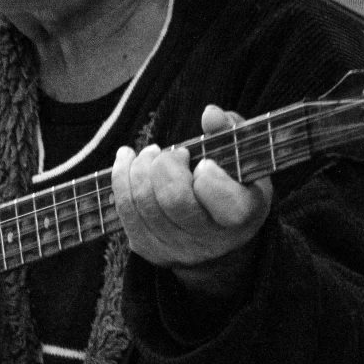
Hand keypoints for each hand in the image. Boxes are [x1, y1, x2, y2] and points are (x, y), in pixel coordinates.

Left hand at [111, 104, 272, 282]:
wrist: (219, 235)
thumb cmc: (232, 185)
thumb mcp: (242, 157)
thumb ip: (231, 130)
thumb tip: (209, 114)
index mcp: (242, 215)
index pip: (221, 200)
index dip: (207, 175)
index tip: (204, 163)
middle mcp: (210, 240)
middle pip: (174, 200)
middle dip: (165, 165)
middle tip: (174, 153)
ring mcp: (177, 248)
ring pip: (144, 205)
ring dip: (140, 168)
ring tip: (150, 153)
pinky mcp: (149, 249)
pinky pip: (126, 212)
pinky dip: (121, 178)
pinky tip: (127, 160)